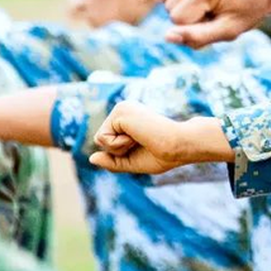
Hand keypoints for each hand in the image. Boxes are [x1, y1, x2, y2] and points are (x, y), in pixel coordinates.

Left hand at [87, 102, 232, 174]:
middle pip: (100, 140)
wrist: (179, 146)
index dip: (121, 153)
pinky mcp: (120, 111)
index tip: (144, 145)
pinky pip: (103, 138)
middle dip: (118, 150)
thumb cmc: (163, 155)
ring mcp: (121, 108)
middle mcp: (123, 110)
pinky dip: (119, 144)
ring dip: (118, 147)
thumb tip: (91, 158)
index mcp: (128, 119)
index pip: (107, 142)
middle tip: (141, 143)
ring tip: (140, 139)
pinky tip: (137, 136)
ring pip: (99, 139)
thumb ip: (112, 161)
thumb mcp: (132, 162)